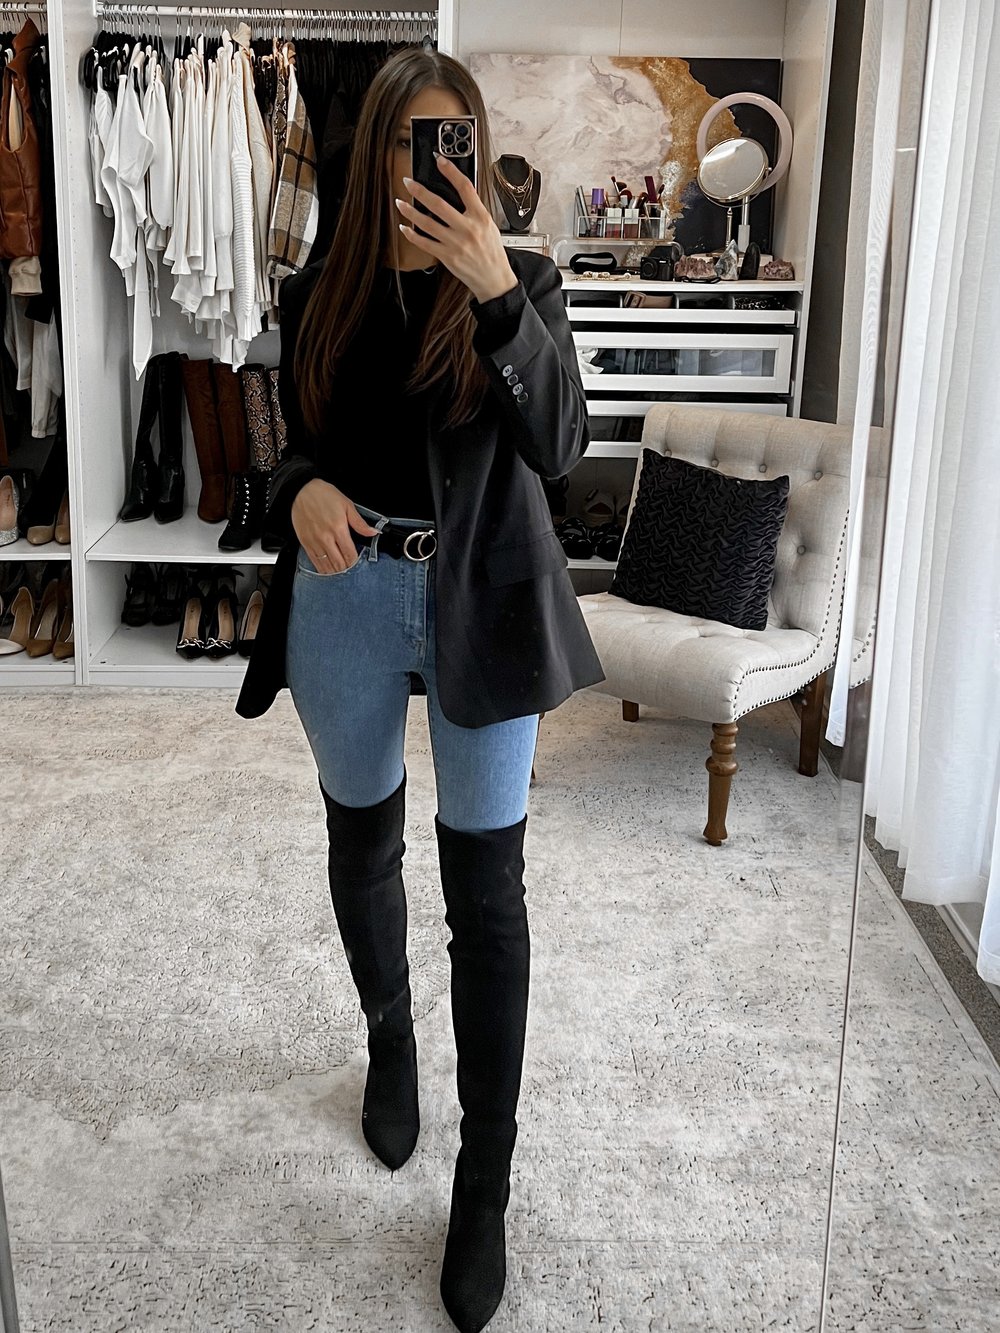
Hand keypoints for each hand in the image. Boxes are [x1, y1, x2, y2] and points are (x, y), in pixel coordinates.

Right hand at [291, 479, 378, 573]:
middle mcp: (326, 538)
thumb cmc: (323, 495)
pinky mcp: (305, 543)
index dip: (356, 562)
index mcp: (338, 529)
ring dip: (335, 572)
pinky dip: (322, 569)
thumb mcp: (346, 505)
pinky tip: (328, 571)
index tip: (358, 563)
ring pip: (327, 566)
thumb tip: (373, 532)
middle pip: (339, 563)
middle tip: (351, 569)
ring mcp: (314, 542)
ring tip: (341, 572)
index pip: (350, 554)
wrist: (300, 491)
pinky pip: (315, 562)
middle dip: (347, 569)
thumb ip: (360, 523)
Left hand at [395, 155, 517, 304]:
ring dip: (410, 212)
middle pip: (439, 205)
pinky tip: (404, 227)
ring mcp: (456, 244)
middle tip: (408, 182)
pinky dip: (412, 235)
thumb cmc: (492, 252)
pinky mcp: (447, 257)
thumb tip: (456, 193)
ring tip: (400, 202)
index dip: (451, 172)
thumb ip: (474, 210)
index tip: (439, 160)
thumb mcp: (489, 225)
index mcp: (481, 217)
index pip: (465, 188)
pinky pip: (425, 243)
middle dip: (420, 191)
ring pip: (427, 223)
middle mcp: (468, 229)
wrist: (494, 279)